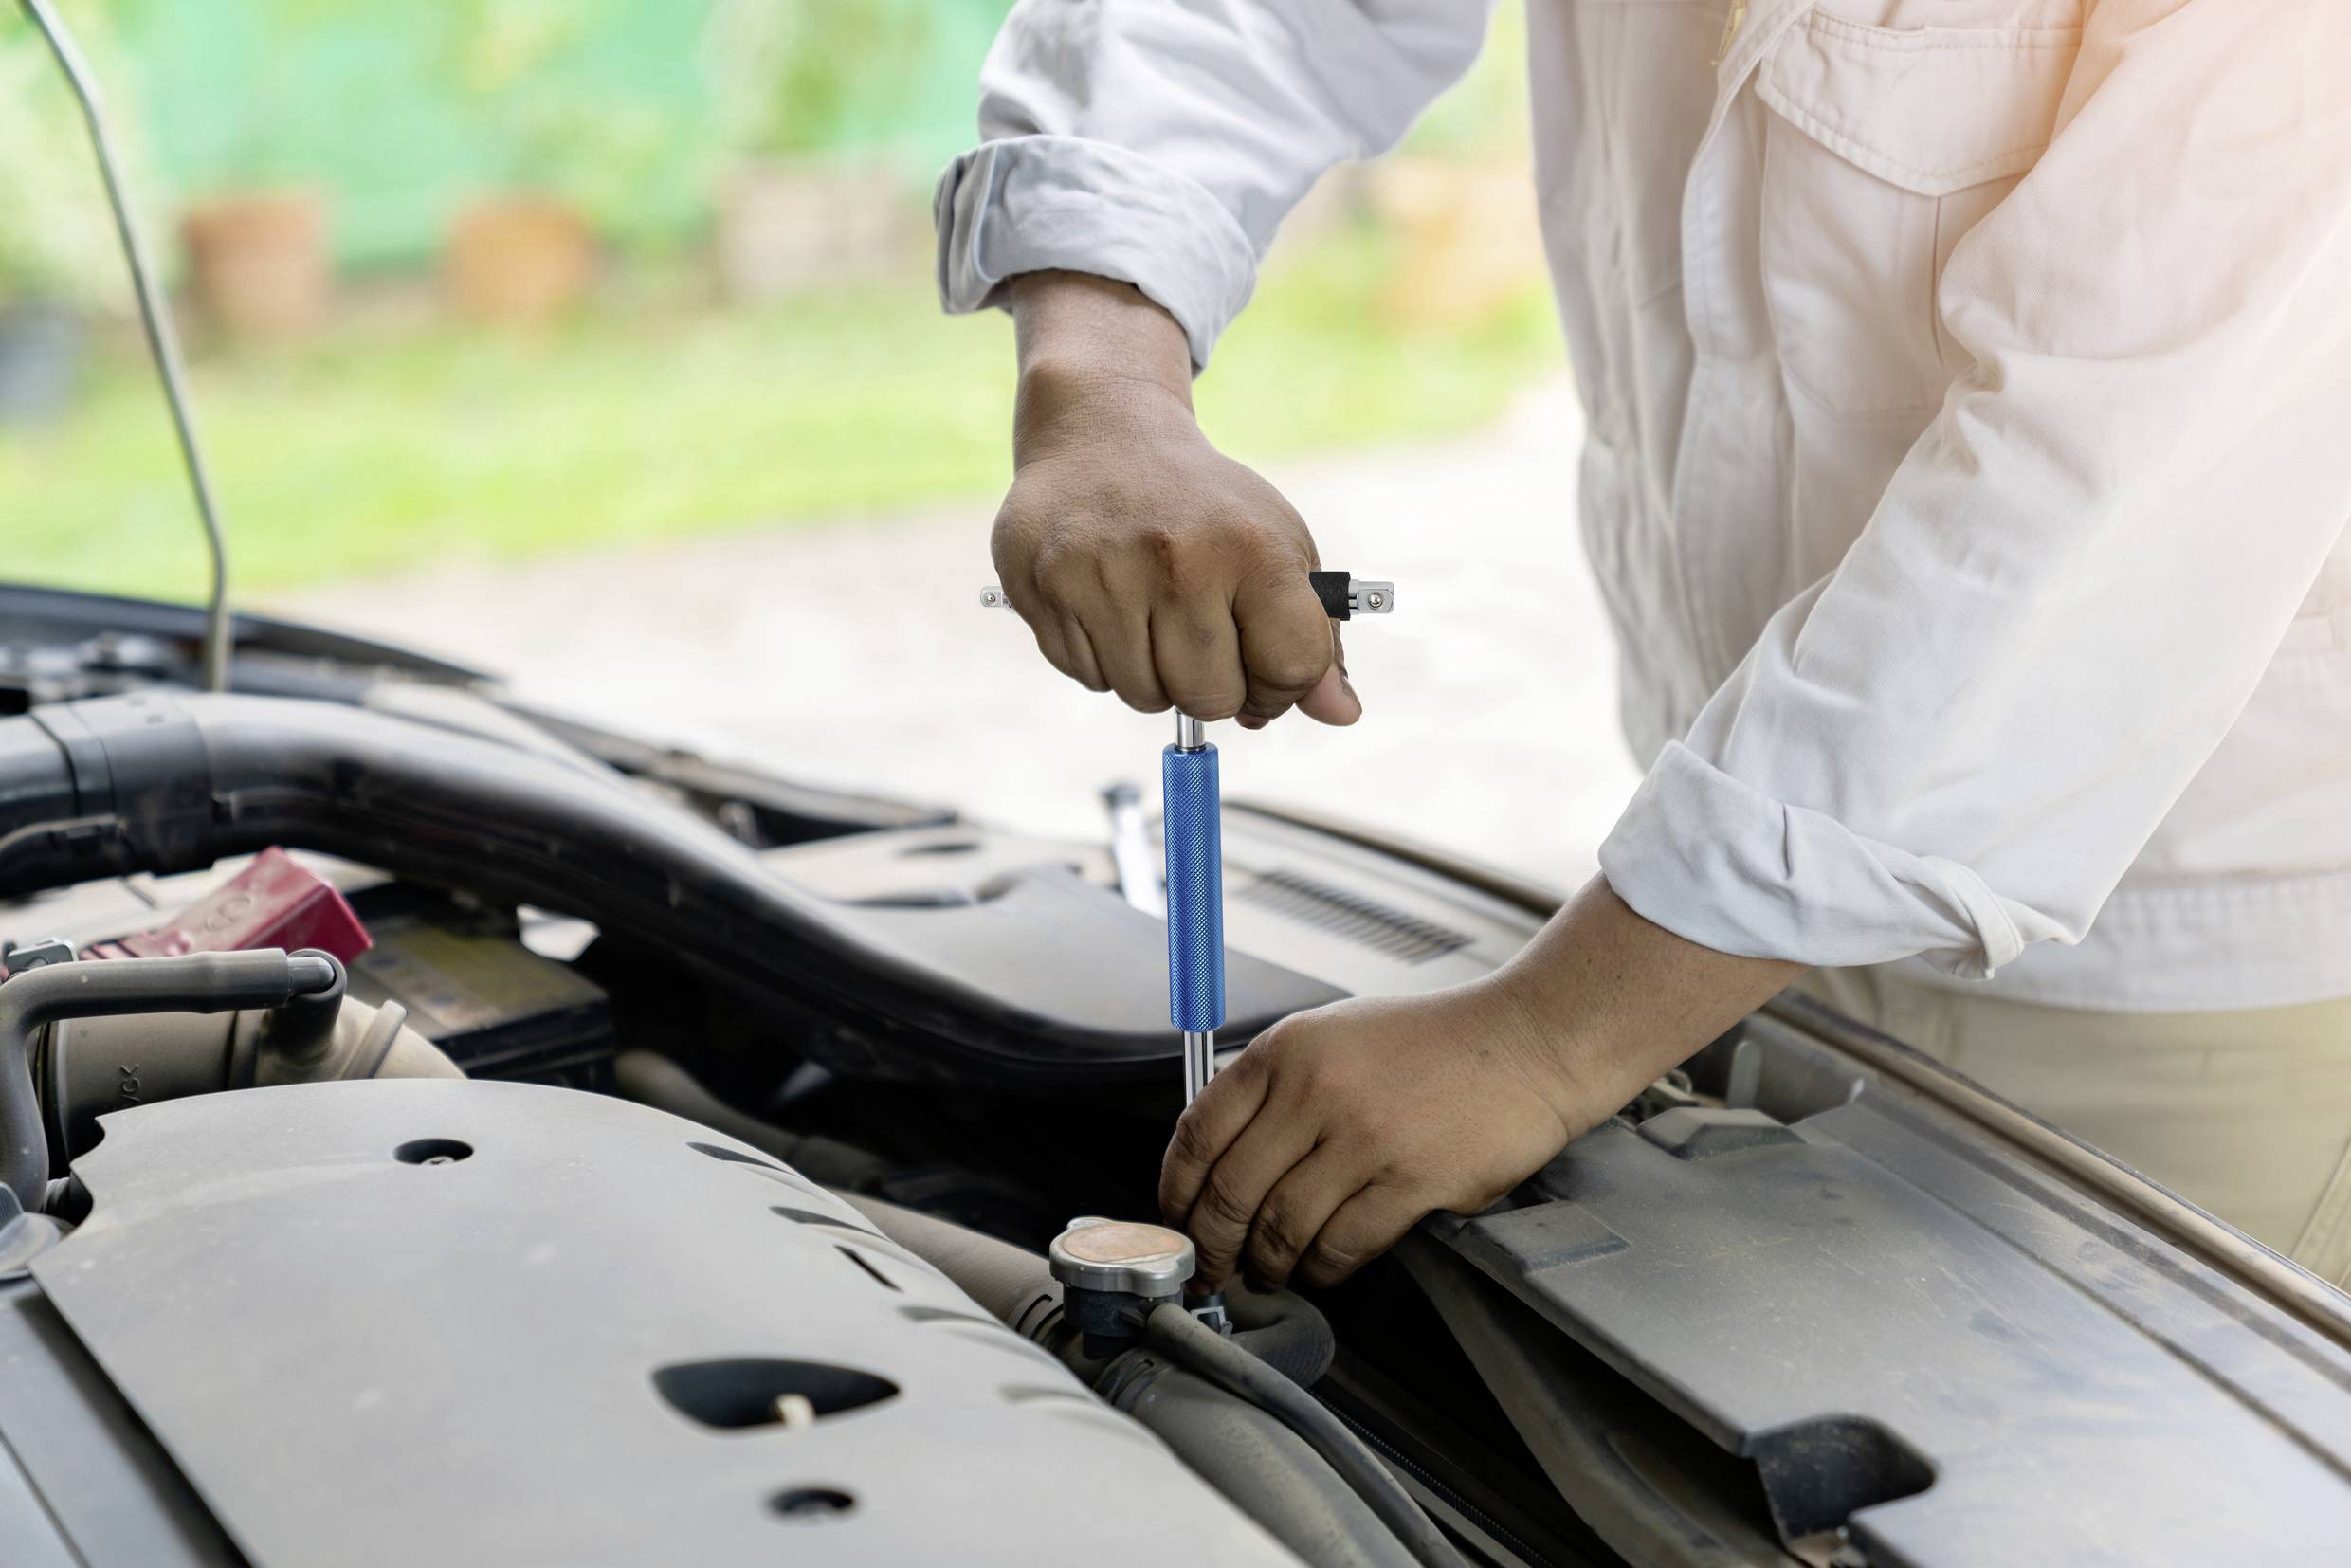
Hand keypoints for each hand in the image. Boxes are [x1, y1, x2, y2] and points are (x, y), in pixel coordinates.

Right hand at [992, 272, 1359, 728]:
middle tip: (1202, 640)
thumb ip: (1314, 638)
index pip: (1290, 670)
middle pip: (1212, 698)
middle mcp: (1178, 558)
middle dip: (1214, 688)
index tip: (1265, 668)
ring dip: (1155, 677)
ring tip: (1152, 616)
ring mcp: (1103, 574)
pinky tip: (1108, 605)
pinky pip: (1088, 677)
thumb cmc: (1204, 508)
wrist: (1104, 434)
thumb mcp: (1276, 549)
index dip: (1283, 688)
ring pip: (1144, 696)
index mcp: (1254, 545)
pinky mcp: (1044, 587)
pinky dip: (1104, 659)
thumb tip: (1342, 715)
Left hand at [1159, 984, 1578, 1290]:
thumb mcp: (1333, 1036)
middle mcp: (1315, 1090)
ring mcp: (1364, 1137)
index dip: (1175, 1191)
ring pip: (1281, 1229)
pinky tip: (1322, 1269)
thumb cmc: (1433, 1042)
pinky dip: (1322, 1270)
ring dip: (1267, 1265)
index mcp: (1286, 1051)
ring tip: (1269, 1273)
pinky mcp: (1412, 1180)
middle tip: (1212, 1268)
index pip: (1198, 1133)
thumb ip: (1274, 1088)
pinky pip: (1342, 1246)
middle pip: (1230, 1193)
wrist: (1526, 1042)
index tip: (1176, 1220)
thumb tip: (1218, 1160)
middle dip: (1212, 1246)